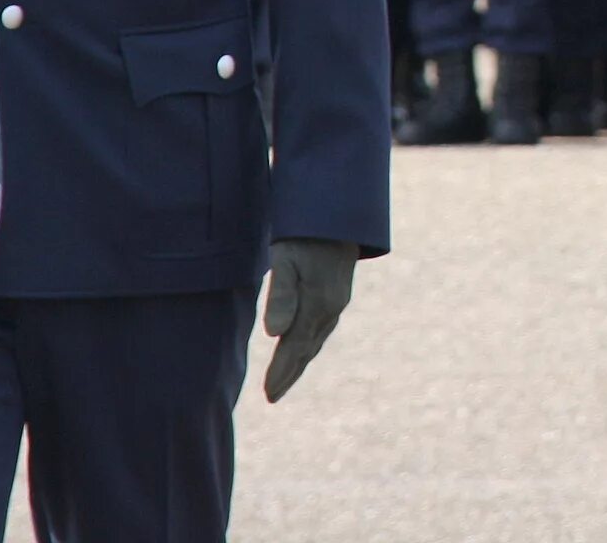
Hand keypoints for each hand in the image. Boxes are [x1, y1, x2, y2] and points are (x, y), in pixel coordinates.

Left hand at [261, 237, 359, 400]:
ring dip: (300, 361)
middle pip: (307, 349)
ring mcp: (338, 300)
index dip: (280, 373)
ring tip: (285, 379)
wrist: (339, 210)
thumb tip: (274, 334)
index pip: (294, 348)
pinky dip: (310, 344)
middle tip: (272, 396)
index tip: (267, 395)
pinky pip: (322, 327)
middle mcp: (331, 308)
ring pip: (316, 339)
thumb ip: (281, 296)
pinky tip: (304, 345)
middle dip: (289, 374)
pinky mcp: (338, 292)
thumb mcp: (285, 258)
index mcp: (318, 304)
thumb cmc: (303, 232)